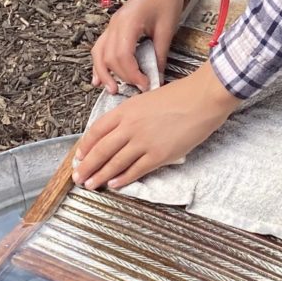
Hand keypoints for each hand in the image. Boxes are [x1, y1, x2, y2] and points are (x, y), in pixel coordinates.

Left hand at [73, 65, 241, 190]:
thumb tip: (123, 131)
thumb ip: (132, 115)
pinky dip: (123, 179)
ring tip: (91, 184)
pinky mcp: (159, 155)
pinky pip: (136, 170)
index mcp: (126, 110)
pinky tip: (115, 184)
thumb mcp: (148, 99)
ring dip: (101, 176)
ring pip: (115, 163)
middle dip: (87, 166)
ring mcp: (144, 142)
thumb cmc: (181, 96)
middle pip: (101, 150)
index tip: (79, 156)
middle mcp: (130, 127)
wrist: (203, 99)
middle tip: (78, 177)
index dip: (85, 146)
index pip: (97, 131)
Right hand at [91, 0, 187, 93]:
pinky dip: (100, 62)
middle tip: (133, 90)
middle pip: (108, 58)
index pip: (122, 56)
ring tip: (111, 89)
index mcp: (127, 23)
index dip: (132, 74)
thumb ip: (160, 53)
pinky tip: (100, 76)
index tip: (145, 85)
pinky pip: (101, 47)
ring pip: (98, 53)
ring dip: (103, 72)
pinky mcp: (115, 26)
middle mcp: (115, 24)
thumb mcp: (167, 28)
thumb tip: (157, 76)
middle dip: (120, 77)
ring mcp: (112, 25)